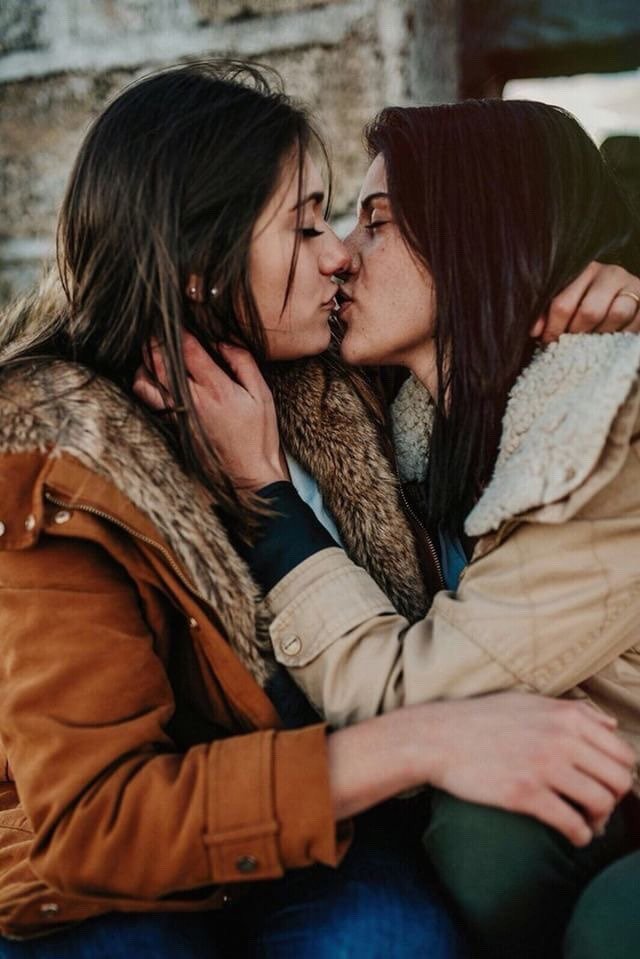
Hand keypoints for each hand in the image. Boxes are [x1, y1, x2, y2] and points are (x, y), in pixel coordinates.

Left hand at [133, 335, 286, 489]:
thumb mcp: (262, 395)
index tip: (174, 317)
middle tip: (154, 326)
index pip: (187, 350)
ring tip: (150, 351)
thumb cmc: (259, 435)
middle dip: (153, 341)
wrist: (249, 475)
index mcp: (216, 389)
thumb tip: (224, 341)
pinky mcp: (172, 428)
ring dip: (144, 363)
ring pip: (145, 383)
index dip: (178, 330)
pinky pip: (148, 401)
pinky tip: (151, 377)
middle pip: (159, 362)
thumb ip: (243, 363)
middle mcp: (192, 401)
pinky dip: (144, 385)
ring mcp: (178, 415)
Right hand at [412, 693, 634, 846]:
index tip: (603, 784)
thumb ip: (573, 711)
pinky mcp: (526, 794)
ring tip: (586, 823)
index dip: (619, 773)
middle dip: (614, 799)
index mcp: (566, 716)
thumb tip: (610, 724)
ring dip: (599, 820)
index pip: (623, 752)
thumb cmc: (482, 719)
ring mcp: (544, 766)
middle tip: (596, 807)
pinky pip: (573, 823)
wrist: (438, 737)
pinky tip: (572, 835)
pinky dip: (580, 835)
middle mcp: (562, 738)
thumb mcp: (530, 702)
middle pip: (619, 780)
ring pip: (602, 803)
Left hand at [531, 263, 639, 340]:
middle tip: (571, 343)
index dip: (553, 328)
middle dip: (577, 333)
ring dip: (601, 334)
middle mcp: (609, 273)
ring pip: (616, 314)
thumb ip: (548, 313)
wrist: (623, 294)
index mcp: (583, 271)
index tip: (548, 341)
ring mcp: (631, 285)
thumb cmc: (586, 299)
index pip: (563, 303)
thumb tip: (536, 332)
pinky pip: (637, 321)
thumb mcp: (567, 300)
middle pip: (590, 311)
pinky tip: (612, 337)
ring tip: (592, 341)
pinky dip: (623, 333)